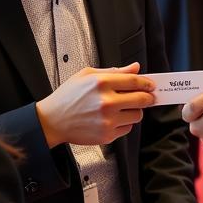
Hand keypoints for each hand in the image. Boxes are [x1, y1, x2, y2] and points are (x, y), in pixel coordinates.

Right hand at [35, 63, 154, 148]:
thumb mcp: (87, 75)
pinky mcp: (107, 134)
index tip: (150, 85)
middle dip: (148, 97)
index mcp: (101, 83)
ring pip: (137, 115)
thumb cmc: (67, 97)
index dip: (146, 83)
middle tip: (148, 97)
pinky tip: (113, 119)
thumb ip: (114, 71)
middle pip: (141, 99)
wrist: (52, 121)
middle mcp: (106, 102)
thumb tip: (135, 67)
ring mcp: (107, 120)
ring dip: (135, 111)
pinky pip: (128, 128)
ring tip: (124, 108)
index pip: (134, 81)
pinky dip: (124, 123)